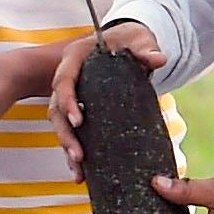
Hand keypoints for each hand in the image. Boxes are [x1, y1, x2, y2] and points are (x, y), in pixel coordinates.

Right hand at [52, 22, 165, 158]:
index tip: (79, 120)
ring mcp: (71, 95)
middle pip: (56, 109)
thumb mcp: (138, 40)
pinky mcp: (79, 109)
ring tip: (78, 170)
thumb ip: (146, 49)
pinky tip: (81, 173)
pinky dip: (74, 151)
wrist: (124, 42)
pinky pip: (71, 131)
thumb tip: (158, 59)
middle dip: (65, 134)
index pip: (63, 80)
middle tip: (78, 155)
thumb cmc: (128, 40)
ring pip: (60, 124)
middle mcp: (66, 78)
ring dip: (67, 147)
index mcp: (74, 58)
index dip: (67, 101)